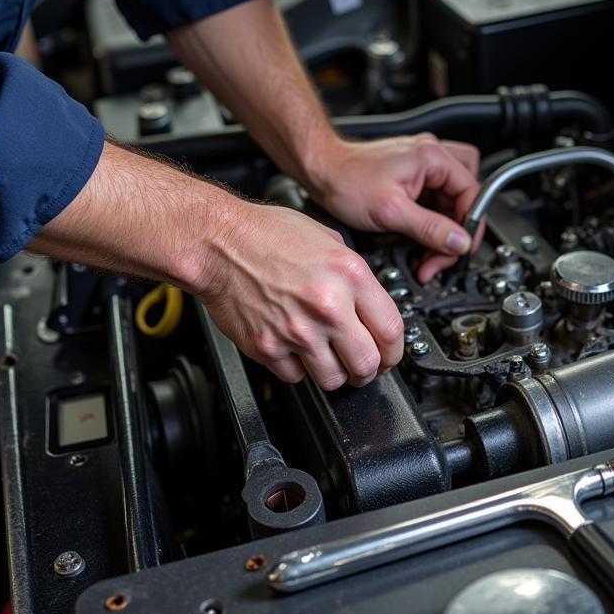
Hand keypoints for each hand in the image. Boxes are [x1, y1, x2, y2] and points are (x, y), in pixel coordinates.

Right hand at [196, 201, 403, 389]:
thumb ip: (354, 274)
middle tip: (364, 365)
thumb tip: (370, 302)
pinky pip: (296, 377)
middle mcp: (327, 305)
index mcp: (349, 275)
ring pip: (333, 379)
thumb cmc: (266, 234)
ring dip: (336, 374)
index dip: (395, 350)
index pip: (392, 330)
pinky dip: (299, 369)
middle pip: (367, 364)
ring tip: (329, 359)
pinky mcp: (268, 347)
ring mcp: (297, 330)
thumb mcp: (328, 238)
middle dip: (370, 370)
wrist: (217, 242)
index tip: (390, 353)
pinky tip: (296, 349)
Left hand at [307, 135, 481, 281]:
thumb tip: (459, 243)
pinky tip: (419, 233)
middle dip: (455, 229)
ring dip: (446, 224)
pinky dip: (432, 218)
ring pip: (453, 199)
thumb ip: (430, 228)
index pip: (472, 194)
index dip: (469, 226)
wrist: (320, 170)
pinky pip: (436, 198)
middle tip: (441, 253)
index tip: (458, 249)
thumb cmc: (346, 180)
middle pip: (465, 197)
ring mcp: (422, 163)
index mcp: (433, 157)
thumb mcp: (392, 211)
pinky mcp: (412, 174)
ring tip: (431, 245)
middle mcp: (432, 154)